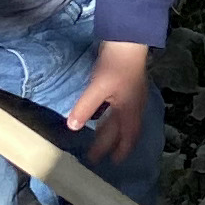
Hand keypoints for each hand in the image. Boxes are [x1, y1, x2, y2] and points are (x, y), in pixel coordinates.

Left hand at [66, 39, 151, 168]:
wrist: (128, 41)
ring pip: (121, 120)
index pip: (127, 137)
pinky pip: (119, 109)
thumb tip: (72, 127)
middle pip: (123, 130)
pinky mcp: (126, 86)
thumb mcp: (98, 88)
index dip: (121, 151)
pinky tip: (101, 113)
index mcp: (130, 111)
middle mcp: (133, 106)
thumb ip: (85, 108)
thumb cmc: (116, 66)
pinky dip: (109, 117)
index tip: (112, 162)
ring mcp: (131, 96)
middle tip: (96, 155)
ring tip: (98, 138)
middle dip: (111, 144)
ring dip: (110, 131)